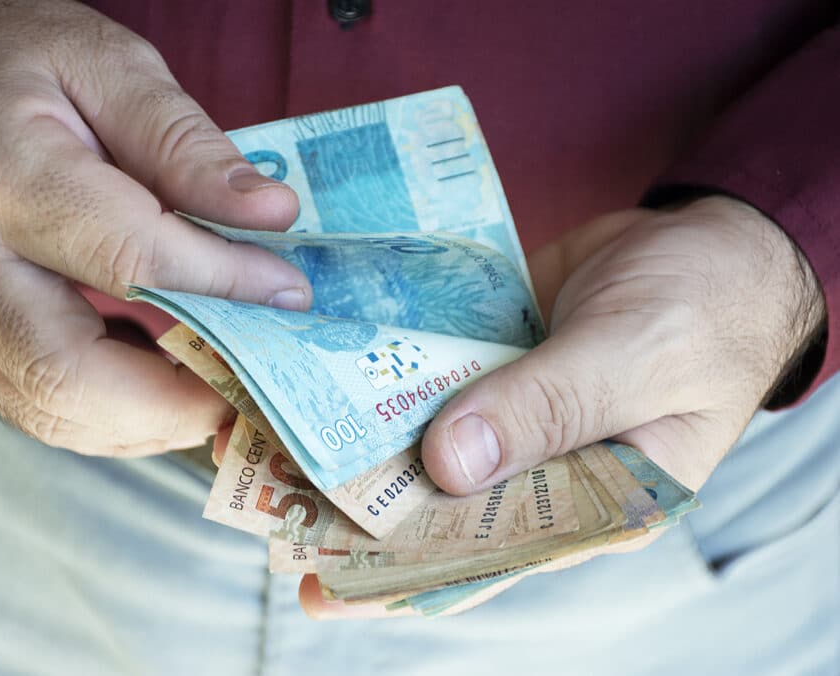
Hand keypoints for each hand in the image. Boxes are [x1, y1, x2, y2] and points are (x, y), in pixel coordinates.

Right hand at [0, 0, 311, 454]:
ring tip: (226, 387)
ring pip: (54, 410)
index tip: (290, 292)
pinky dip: (121, 413)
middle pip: (71, 374)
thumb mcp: (109, 66)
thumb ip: (187, 145)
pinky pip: (44, 406)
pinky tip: (172, 380)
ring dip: (154, 420)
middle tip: (257, 385)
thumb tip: (272, 216)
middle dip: (179, 400)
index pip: (129, 257)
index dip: (222, 284)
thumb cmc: (19, 62)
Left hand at [301, 196, 824, 617]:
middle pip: (437, 503)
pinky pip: (425, 373)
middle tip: (268, 507)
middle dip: (359, 509)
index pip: (485, 555)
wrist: (708, 241)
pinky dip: (378, 375)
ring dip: (353, 440)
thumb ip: (548, 408)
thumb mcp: (637, 357)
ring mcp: (505, 411)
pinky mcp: (486, 360)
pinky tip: (318, 373)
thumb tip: (449, 464)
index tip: (324, 579)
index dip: (404, 574)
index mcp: (591, 503)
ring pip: (420, 437)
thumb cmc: (705, 309)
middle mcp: (538, 468)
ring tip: (266, 443)